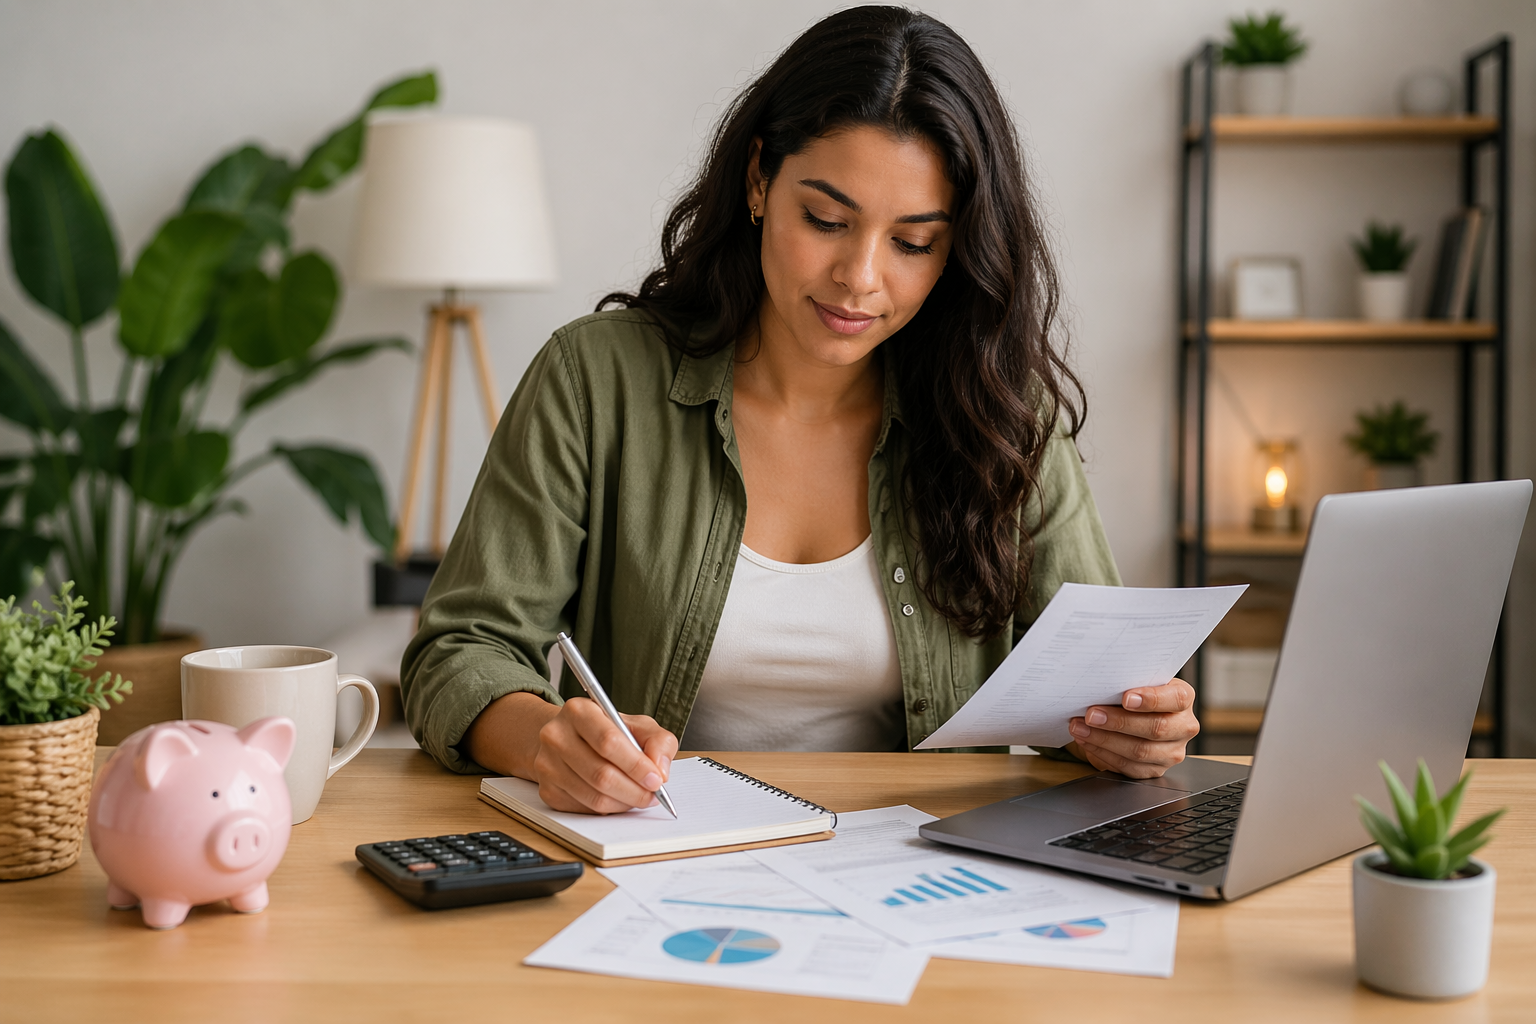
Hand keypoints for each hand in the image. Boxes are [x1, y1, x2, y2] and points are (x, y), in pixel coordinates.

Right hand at [464, 691, 678, 814]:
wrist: (569, 740)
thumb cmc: (608, 731)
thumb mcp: (638, 725)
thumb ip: (658, 741)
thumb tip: (660, 769)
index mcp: (578, 711)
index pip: (608, 741)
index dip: (636, 765)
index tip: (656, 779)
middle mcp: (555, 736)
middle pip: (601, 774)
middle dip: (634, 790)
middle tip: (653, 795)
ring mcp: (547, 765)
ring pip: (594, 797)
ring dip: (624, 803)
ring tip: (640, 797)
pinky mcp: (547, 790)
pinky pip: (585, 809)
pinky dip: (609, 809)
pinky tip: (618, 798)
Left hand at [1066, 679, 1199, 778]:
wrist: (1134, 714)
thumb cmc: (1134, 693)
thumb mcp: (1136, 682)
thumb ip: (1127, 682)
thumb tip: (1101, 684)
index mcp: (1183, 698)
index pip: (1176, 699)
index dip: (1152, 699)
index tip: (1126, 698)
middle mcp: (1183, 726)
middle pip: (1156, 728)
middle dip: (1119, 722)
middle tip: (1091, 715)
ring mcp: (1171, 752)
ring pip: (1140, 751)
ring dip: (1104, 739)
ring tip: (1081, 728)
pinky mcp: (1155, 769)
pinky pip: (1129, 766)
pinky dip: (1103, 753)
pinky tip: (1087, 741)